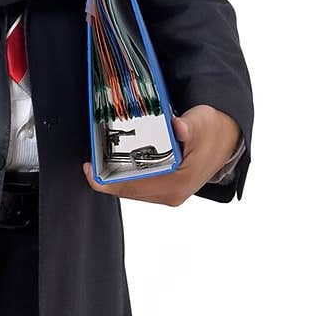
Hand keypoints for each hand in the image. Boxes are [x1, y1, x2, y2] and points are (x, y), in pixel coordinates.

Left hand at [81, 105, 241, 205]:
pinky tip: (117, 161)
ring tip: (100, 159)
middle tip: (91, 157)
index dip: (107, 180)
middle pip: (128, 190)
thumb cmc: (213, 131)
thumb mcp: (202, 122)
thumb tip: (178, 127)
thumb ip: (188, 126)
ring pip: (131, 190)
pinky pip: (138, 186)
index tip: (90, 167)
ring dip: (115, 176)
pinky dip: (126, 175)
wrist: (227, 139)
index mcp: (178, 182)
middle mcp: (172, 193)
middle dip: (107, 176)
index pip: (134, 187)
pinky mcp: (166, 189)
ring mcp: (168, 193)